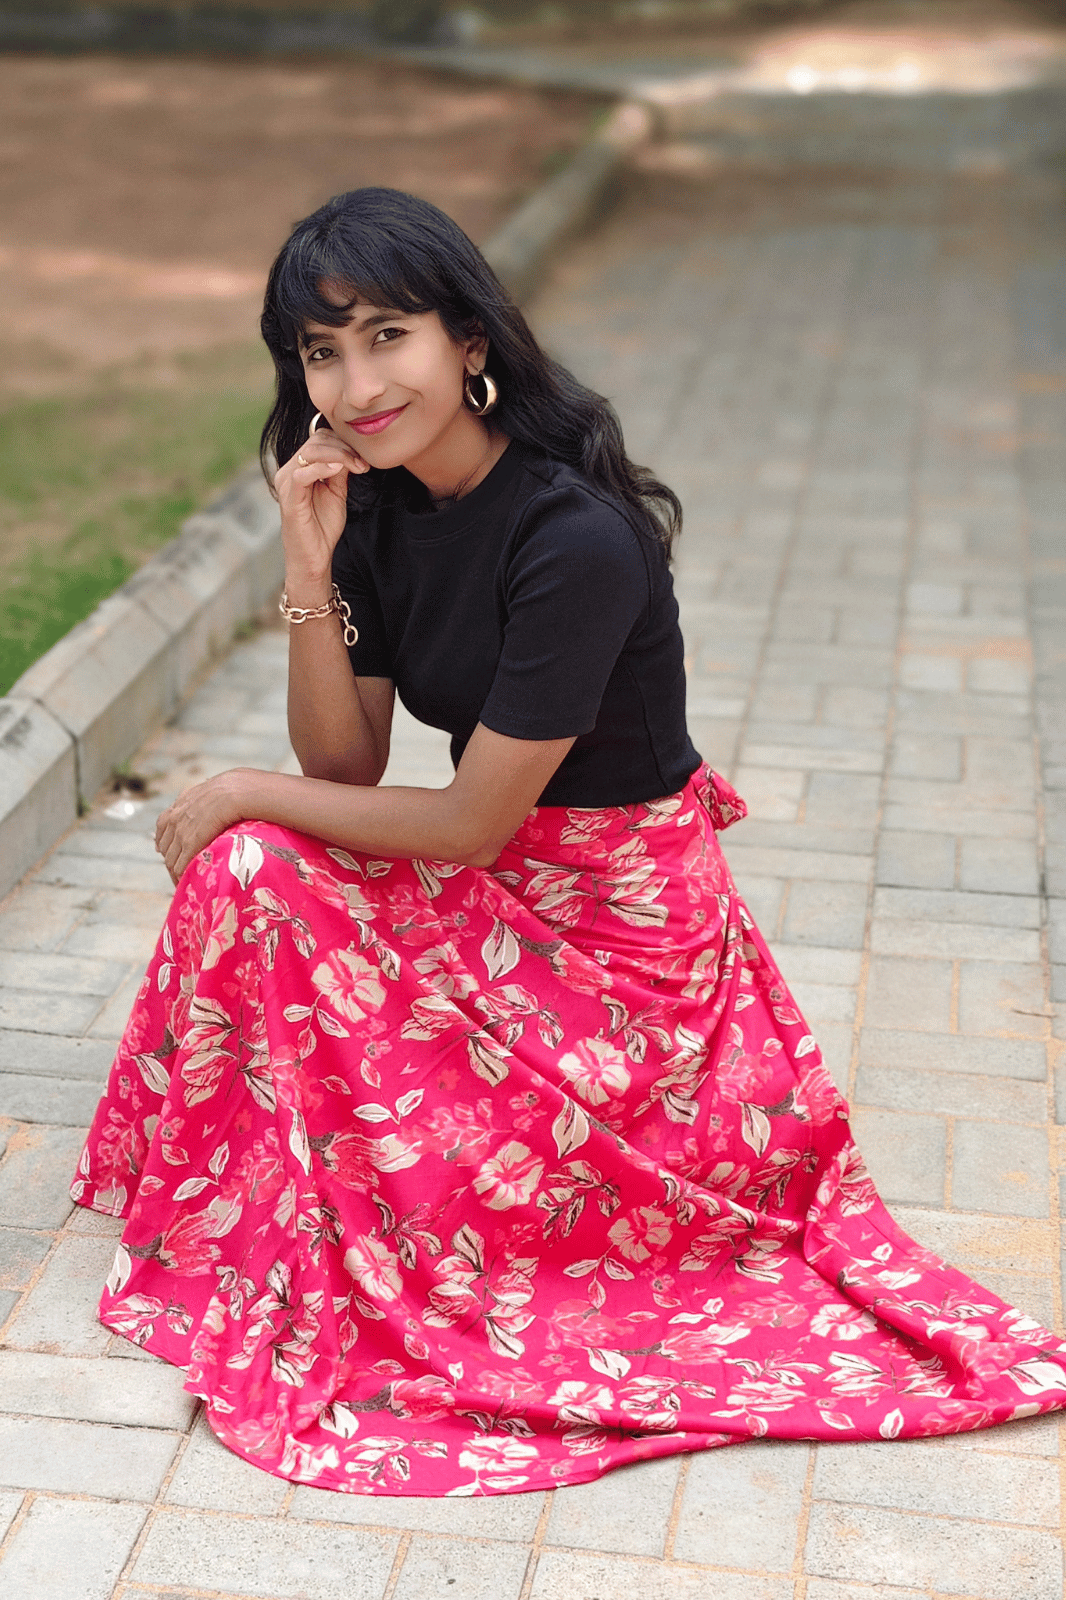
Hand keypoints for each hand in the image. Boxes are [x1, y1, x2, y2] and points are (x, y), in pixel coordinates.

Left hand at [154, 770, 250, 884]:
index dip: (166, 841)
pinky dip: (183, 876)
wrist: (238, 790)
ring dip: (176, 873)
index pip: (163, 827)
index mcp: (180, 804)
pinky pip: (180, 866)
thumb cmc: (237, 789)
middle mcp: (176, 818)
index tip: (171, 852)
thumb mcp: (215, 790)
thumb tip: (218, 804)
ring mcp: (181, 831)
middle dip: (172, 860)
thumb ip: (207, 799)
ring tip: (186, 883)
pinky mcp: (190, 843)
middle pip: (165, 846)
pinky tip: (190, 882)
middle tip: (182, 873)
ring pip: (170, 859)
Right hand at [274, 418, 369, 582]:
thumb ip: (340, 471)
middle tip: (363, 463)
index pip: (319, 440)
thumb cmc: (323, 526)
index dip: (343, 443)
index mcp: (299, 468)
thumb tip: (351, 450)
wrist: (314, 557)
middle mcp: (288, 472)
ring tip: (356, 466)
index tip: (363, 457)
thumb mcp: (337, 492)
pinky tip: (338, 470)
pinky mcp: (289, 499)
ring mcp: (286, 484)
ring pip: (309, 453)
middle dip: (344, 448)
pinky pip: (301, 475)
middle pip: (315, 442)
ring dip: (338, 456)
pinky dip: (321, 468)